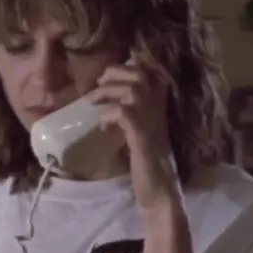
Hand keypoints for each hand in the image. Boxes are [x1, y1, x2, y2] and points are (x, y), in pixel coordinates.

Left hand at [89, 55, 180, 211]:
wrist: (159, 190)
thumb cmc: (147, 163)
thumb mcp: (138, 132)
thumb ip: (130, 115)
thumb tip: (109, 102)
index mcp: (159, 107)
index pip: (153, 73)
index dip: (137, 61)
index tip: (117, 63)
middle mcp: (159, 111)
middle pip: (141, 74)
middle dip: (116, 72)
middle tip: (99, 82)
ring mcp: (152, 123)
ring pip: (133, 90)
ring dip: (108, 91)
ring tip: (92, 101)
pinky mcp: (143, 138)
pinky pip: (124, 114)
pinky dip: (109, 116)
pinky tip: (103, 126)